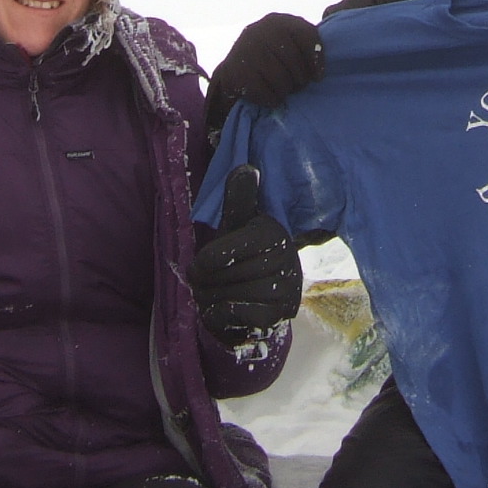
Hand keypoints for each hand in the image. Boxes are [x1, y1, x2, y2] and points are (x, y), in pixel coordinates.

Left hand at [194, 164, 299, 339]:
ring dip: (210, 299)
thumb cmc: (241, 257)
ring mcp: (285, 292)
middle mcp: (286, 261)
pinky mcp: (277, 318)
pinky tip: (223, 312)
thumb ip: (239, 200)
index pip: (231, 248)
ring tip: (215, 295)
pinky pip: (233, 316)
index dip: (208, 259)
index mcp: (273, 234)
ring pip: (226, 296)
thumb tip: (246, 168)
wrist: (259, 301)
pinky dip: (218, 316)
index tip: (202, 263)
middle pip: (223, 275)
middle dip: (205, 281)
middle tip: (206, 282)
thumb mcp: (237, 226)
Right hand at [209, 13, 324, 116]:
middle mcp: (260, 31)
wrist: (235, 69)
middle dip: (301, 79)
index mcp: (278, 22)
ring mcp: (246, 51)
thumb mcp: (288, 42)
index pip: (307, 36)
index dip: (316, 60)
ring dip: (286, 90)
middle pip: (295, 61)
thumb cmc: (272, 56)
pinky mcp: (236, 73)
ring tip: (283, 89)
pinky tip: (270, 95)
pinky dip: (273, 99)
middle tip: (297, 85)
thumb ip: (307, 44)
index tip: (317, 76)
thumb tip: (321, 62)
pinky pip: (267, 94)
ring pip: (282, 80)